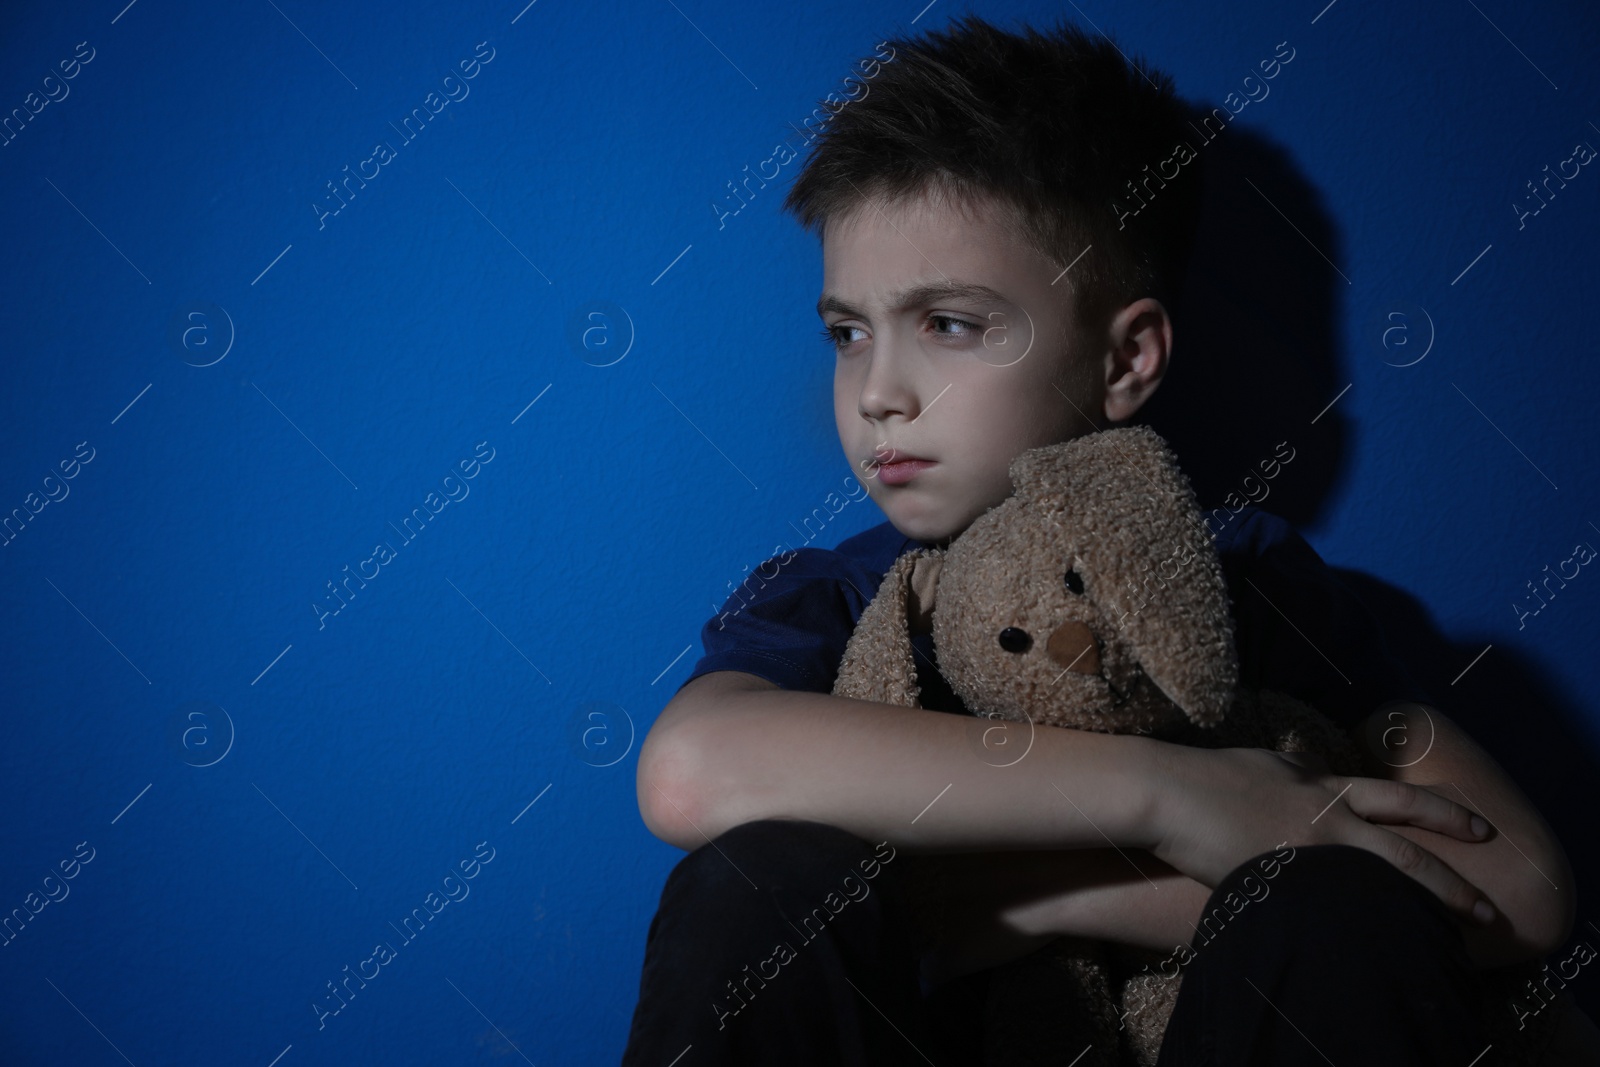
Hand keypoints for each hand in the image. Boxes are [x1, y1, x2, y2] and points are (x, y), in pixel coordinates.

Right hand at [1145, 744, 1496, 925]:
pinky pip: (1352, 899)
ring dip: (1444, 888)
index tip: (1460, 816)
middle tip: (1488, 837)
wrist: (1166, 791)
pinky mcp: (1296, 871)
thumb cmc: (1195, 779)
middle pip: (1404, 814)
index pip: (1379, 791)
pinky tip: (1407, 938)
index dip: (1424, 805)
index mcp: (1312, 780)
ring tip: (1478, 910)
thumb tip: (1299, 764)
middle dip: (1452, 825)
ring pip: (1398, 862)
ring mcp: (1316, 839)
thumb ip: (1284, 770)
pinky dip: (1386, 917)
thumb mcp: (1253, 763)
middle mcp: (1325, 804)